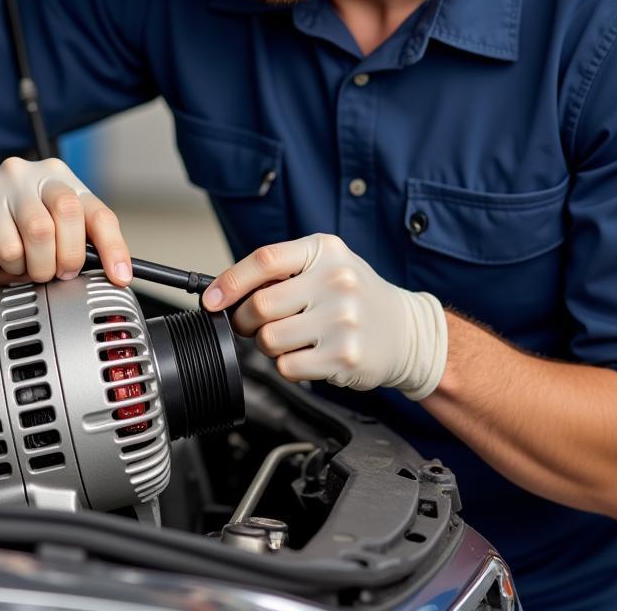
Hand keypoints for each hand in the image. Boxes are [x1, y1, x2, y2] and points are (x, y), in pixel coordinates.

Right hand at [0, 157, 131, 286]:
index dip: (111, 248)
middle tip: (50, 273)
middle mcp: (24, 175)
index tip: (118, 276)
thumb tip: (115, 271)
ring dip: (19, 269)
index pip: (93, 213)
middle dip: (54, 264)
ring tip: (16, 263)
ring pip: (15, 247)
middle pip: (49, 228)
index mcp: (57, 177)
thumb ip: (81, 240)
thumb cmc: (14, 223)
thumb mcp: (55, 225)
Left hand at [202, 233, 447, 399]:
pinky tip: (309, 354)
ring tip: (290, 338)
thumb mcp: (324, 265)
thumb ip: (280, 271)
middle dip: (245, 320)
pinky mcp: (344, 356)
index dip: (229, 282)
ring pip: (269, 339)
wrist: (406, 331)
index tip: (210, 299)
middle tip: (252, 324)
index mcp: (325, 250)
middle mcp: (336, 280)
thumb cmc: (354, 295)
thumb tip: (224, 291)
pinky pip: (287, 367)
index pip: (264, 261)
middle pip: (260, 306)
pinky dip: (288, 365)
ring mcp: (342, 319)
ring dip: (267, 344)